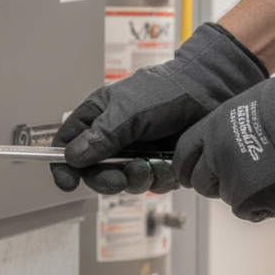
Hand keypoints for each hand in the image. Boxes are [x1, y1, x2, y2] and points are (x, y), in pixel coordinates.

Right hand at [51, 23, 268, 194]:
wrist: (212, 93)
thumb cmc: (170, 90)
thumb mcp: (128, 110)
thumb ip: (100, 136)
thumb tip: (73, 157)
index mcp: (96, 117)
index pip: (66, 145)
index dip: (63, 165)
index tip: (69, 182)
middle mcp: (112, 137)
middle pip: (93, 171)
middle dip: (107, 179)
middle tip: (121, 178)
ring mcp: (134, 152)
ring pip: (121, 182)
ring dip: (137, 180)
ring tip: (152, 165)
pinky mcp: (156, 164)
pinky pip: (148, 184)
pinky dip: (158, 180)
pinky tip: (167, 165)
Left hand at [173, 78, 274, 221]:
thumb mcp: (252, 107)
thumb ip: (231, 129)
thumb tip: (222, 146)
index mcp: (214, 125)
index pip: (183, 154)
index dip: (188, 166)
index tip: (192, 172)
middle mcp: (216, 151)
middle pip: (199, 181)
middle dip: (214, 184)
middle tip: (239, 179)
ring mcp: (231, 174)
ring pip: (226, 196)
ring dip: (242, 193)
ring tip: (270, 176)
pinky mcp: (248, 196)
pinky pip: (248, 210)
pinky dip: (264, 206)